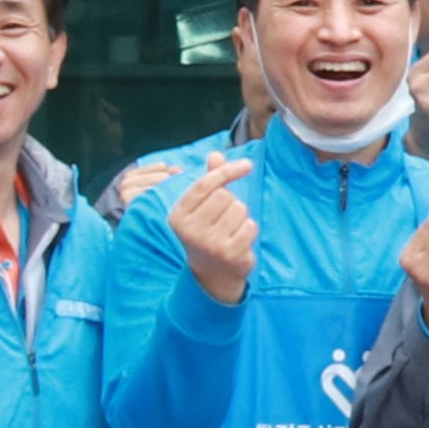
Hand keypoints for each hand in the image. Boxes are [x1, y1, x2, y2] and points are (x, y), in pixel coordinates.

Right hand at [170, 152, 256, 306]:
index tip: (247, 165)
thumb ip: (210, 181)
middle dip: (231, 202)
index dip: (226, 171)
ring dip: (241, 217)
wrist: (212, 273)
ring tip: (230, 231)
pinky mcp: (229, 254)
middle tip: (224, 219)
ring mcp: (209, 244)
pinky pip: (250, 226)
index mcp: (178, 215)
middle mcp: (190, 230)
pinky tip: (239, 241)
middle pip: (224, 196)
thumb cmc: (208, 232)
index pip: (204, 184)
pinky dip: (249, 230)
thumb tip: (216, 153)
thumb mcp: (203, 207)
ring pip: (240, 209)